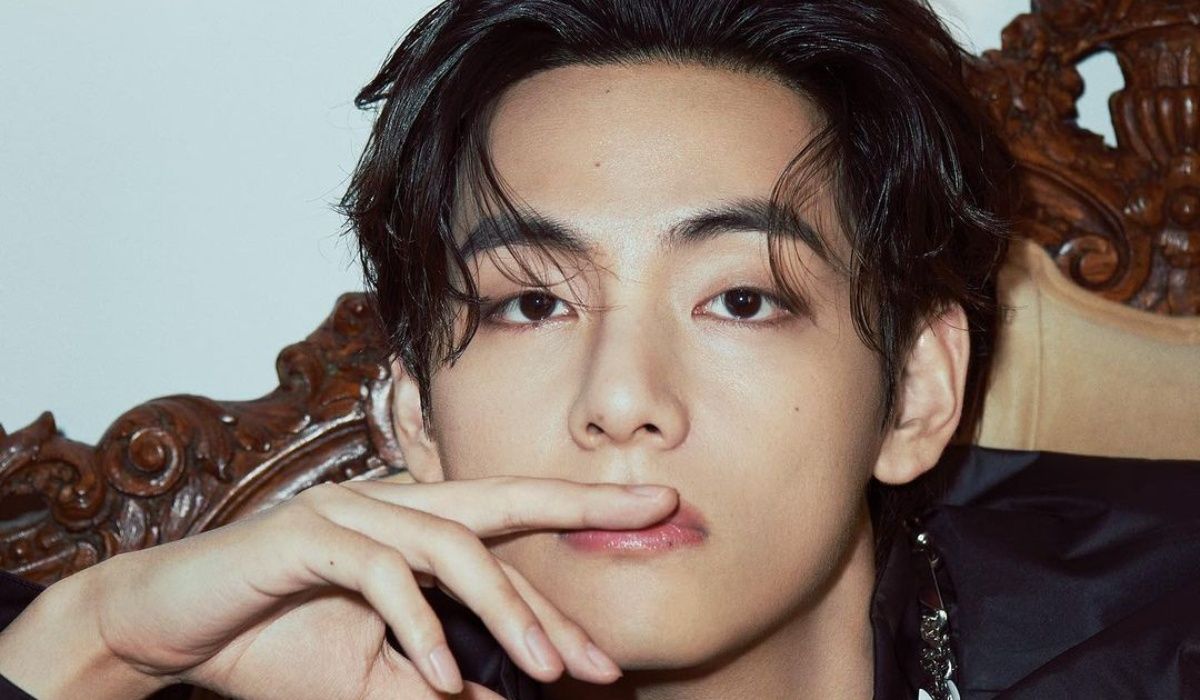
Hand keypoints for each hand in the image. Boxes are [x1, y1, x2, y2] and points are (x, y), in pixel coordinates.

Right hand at [77, 476, 676, 698]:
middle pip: (501, 499)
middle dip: (582, 500)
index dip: (583, 519)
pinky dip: (415, 627)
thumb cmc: (275, 644)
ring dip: (504, 609)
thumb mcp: (376, 679)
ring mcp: (348, 512)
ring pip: (450, 545)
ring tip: (547, 671)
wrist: (170, 627)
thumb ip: (443, 682)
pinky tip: (443, 678)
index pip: (511, 525)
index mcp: (414, 527)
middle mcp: (391, 504)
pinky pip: (377, 574)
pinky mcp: (304, 534)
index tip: (657, 522)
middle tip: (656, 508)